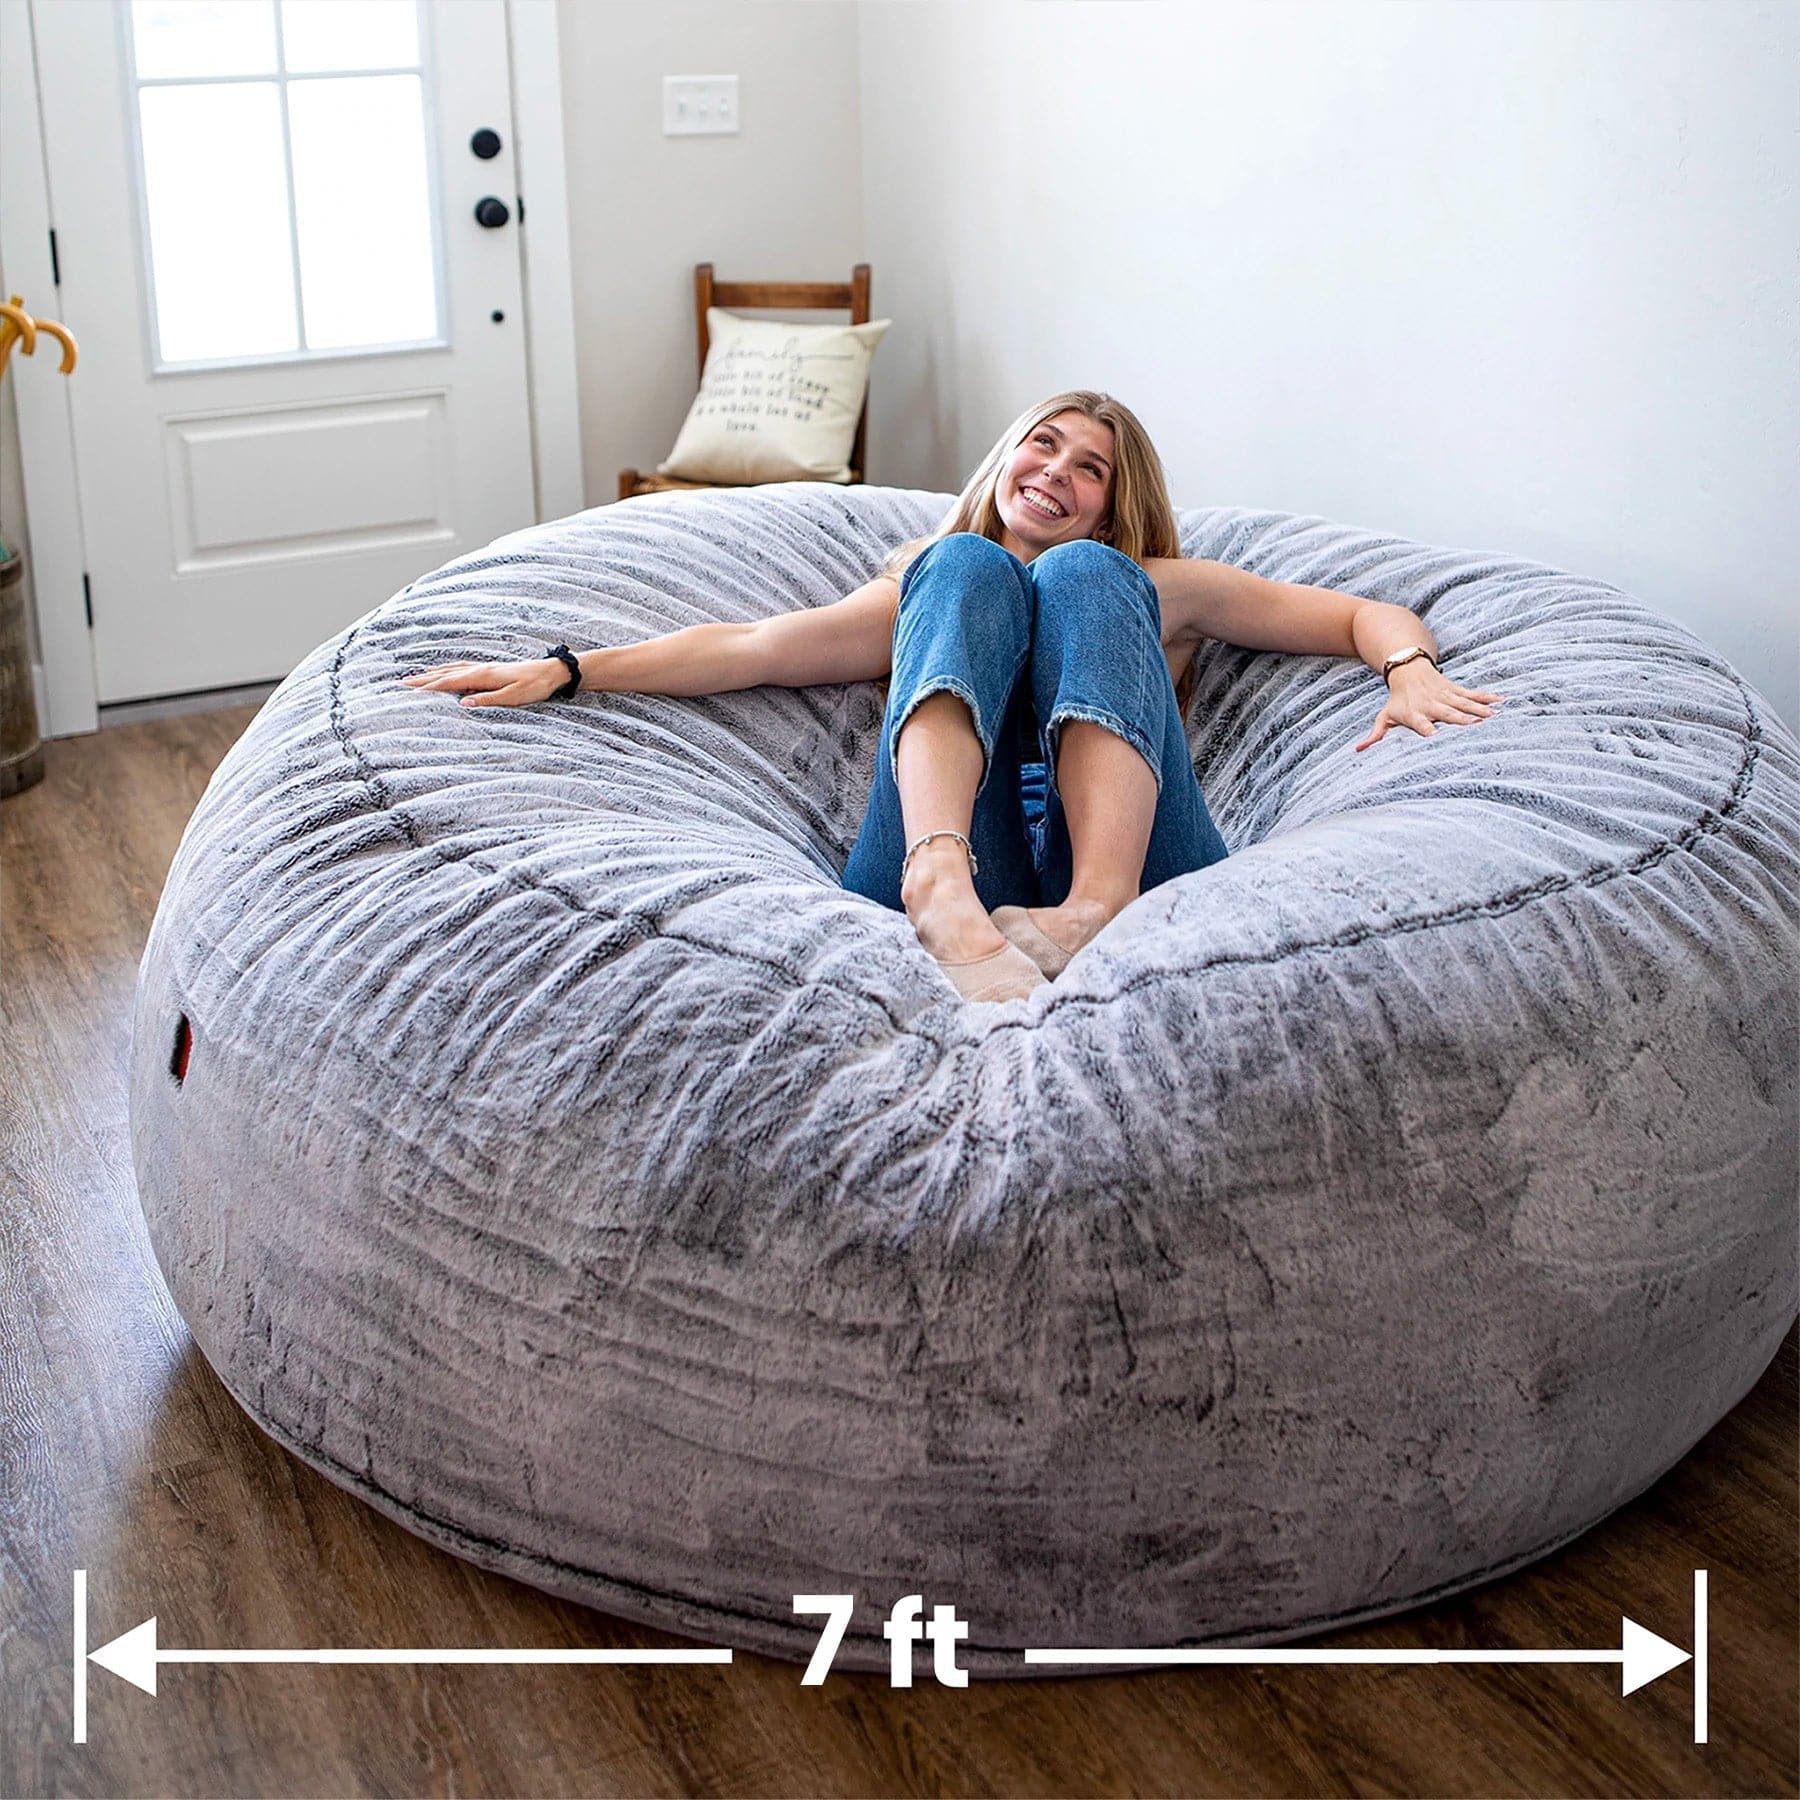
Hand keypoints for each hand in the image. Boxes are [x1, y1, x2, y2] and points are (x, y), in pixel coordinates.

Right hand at [399, 657, 569, 707]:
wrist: (551, 672)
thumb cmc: (535, 686)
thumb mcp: (514, 697)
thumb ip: (488, 701)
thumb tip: (463, 705)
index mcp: (483, 676)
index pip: (449, 682)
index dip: (428, 686)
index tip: (408, 689)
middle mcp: (480, 668)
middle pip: (445, 673)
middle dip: (423, 679)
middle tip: (401, 683)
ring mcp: (484, 667)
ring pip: (451, 669)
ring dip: (432, 673)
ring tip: (415, 677)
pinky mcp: (489, 669)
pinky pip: (461, 667)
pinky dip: (446, 669)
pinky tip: (443, 671)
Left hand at [1354, 663, 1505, 751]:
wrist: (1406, 668)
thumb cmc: (1396, 700)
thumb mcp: (1384, 716)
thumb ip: (1376, 734)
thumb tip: (1359, 750)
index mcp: (1415, 714)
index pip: (1421, 724)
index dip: (1427, 729)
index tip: (1434, 736)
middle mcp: (1432, 705)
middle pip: (1447, 713)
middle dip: (1461, 719)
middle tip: (1476, 727)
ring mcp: (1445, 696)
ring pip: (1465, 703)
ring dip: (1480, 709)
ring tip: (1495, 717)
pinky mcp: (1455, 689)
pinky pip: (1474, 694)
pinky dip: (1488, 697)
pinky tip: (1503, 701)